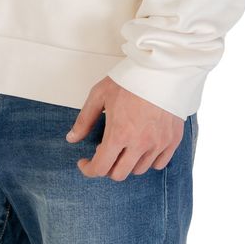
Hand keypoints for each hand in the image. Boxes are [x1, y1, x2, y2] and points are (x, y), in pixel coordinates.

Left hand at [67, 77, 184, 179]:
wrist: (161, 69)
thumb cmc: (130, 79)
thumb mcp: (100, 94)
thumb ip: (84, 119)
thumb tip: (72, 138)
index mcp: (119, 134)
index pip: (101, 167)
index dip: (88, 169)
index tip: (84, 162)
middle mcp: (140, 144)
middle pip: (119, 174)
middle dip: (106, 167)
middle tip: (104, 153)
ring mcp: (158, 143)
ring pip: (139, 170)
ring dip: (127, 163)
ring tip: (124, 146)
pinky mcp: (173, 140)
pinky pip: (159, 164)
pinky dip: (148, 160)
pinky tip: (142, 147)